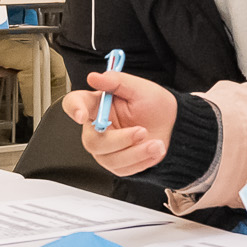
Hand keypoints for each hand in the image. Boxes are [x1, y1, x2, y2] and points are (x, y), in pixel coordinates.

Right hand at [61, 69, 179, 176]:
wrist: (173, 125)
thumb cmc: (154, 105)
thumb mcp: (140, 88)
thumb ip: (117, 81)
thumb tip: (95, 77)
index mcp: (97, 105)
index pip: (74, 104)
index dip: (74, 109)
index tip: (83, 115)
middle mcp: (96, 128)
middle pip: (92, 141)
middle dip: (120, 140)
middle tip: (142, 131)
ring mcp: (105, 148)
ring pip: (109, 159)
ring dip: (136, 152)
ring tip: (155, 143)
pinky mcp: (117, 164)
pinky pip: (123, 169)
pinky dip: (142, 160)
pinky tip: (154, 149)